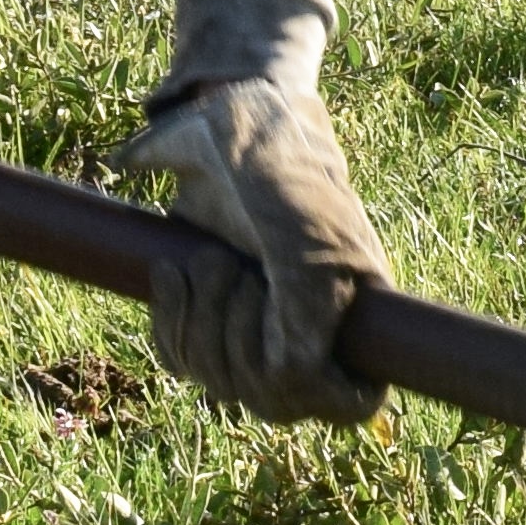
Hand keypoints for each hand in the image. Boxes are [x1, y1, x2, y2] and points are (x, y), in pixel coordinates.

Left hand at [120, 77, 387, 425]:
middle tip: (235, 269)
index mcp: (355, 314)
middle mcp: (308, 329)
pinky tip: (173, 272)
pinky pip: (179, 358)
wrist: (232, 122)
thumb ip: (309, 312)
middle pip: (269, 399)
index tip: (290, 351)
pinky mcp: (205, 311)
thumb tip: (289, 383)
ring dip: (200, 321)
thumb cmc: (283, 174)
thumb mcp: (308, 238)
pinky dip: (170, 320)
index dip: (316, 391)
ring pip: (218, 382)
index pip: (351, 402)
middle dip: (236, 338)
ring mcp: (253, 324)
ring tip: (207, 259)